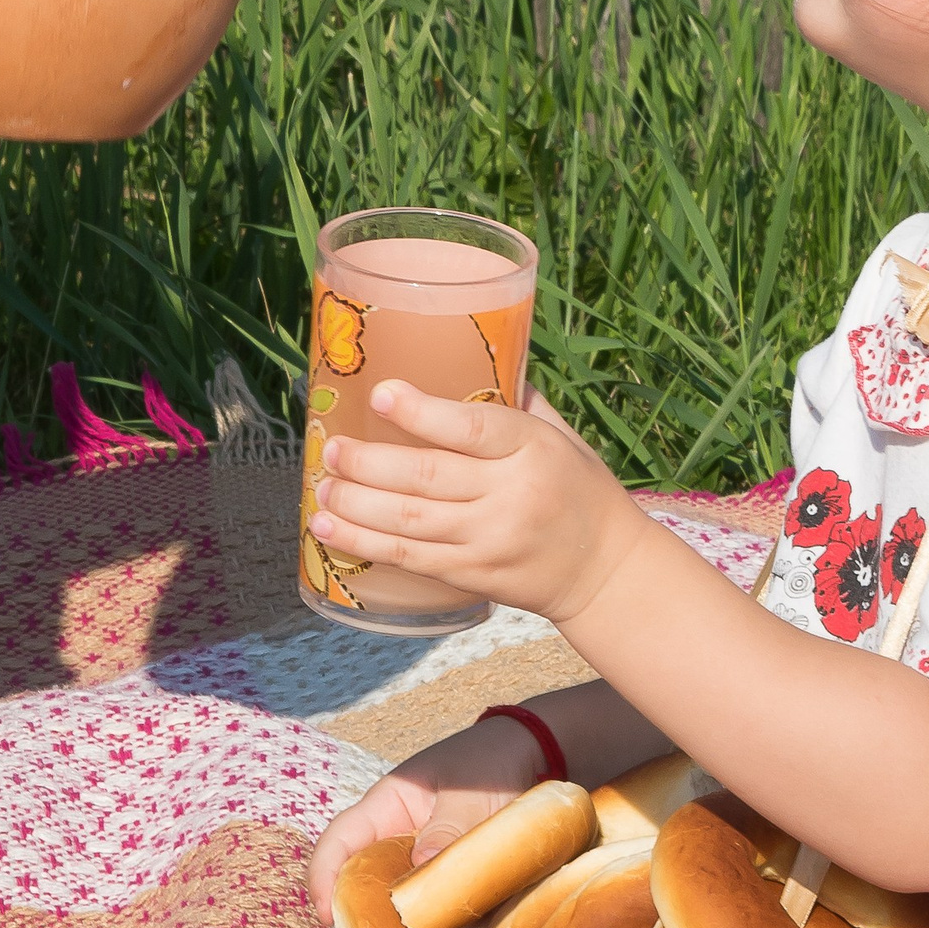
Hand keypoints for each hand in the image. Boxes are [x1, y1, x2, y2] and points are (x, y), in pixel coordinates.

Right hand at [304, 712, 548, 927]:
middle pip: (362, 882)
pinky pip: (432, 912)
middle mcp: (396, 840)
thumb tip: (421, 867)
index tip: (329, 918)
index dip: (324, 877)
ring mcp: (420, 865)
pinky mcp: (446, 885)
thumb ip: (448, 828)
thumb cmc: (490, 764)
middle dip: (361, 916)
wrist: (529, 759)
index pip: (340, 840)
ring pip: (398, 903)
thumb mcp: (469, 792)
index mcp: (387, 807)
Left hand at [308, 382, 649, 637]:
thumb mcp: (562, 436)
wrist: (607, 571)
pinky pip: (412, 559)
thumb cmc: (580, 490)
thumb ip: (518, 401)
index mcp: (532, 448)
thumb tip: (475, 351)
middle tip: (333, 449)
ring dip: (357, 506)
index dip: (422, 413)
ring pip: (411, 522)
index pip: (471, 429)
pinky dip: (368, 544)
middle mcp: (510, 494)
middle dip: (370, 464)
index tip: (380, 394)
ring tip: (322, 489)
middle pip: (427, 478)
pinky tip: (331, 531)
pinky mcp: (474, 576)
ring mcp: (489, 540)